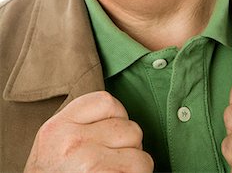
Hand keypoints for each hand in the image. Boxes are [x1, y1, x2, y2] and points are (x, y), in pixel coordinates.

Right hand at [24, 91, 153, 171]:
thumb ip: (79, 124)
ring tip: (115, 172)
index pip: (106, 101)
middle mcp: (72, 142)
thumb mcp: (54, 143)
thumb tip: (118, 118)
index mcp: (57, 127)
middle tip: (111, 161)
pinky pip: (141, 168)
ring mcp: (88, 162)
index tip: (111, 135)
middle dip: (128, 145)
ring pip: (139, 151)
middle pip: (129, 128)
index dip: (118, 117)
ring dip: (135, 164)